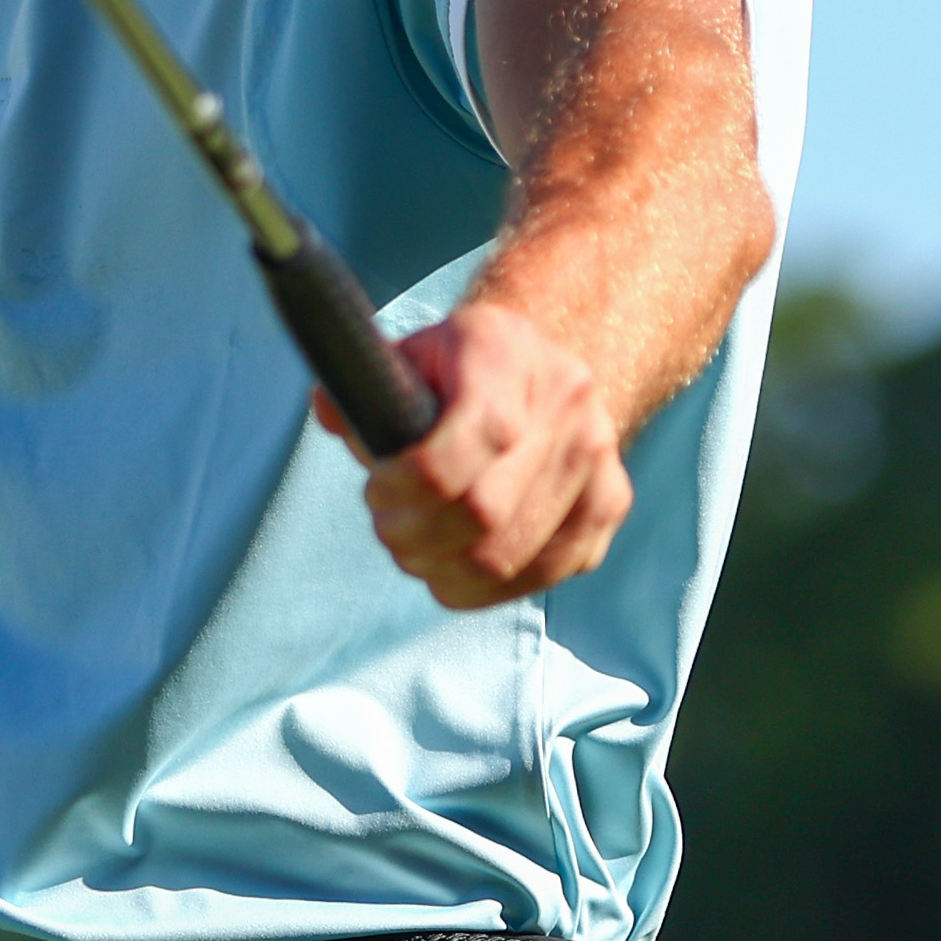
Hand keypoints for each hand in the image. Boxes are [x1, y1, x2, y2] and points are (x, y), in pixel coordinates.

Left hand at [328, 302, 631, 608]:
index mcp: (505, 352)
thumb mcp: (409, 354)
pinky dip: (484, 588)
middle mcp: (566, 401)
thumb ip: (366, 386)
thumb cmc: (458, 365)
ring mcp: (597, 458)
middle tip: (389, 528)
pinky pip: (540, 576)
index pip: (459, 449)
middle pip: (481, 514)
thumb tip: (330, 408)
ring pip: (507, 558)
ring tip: (416, 549)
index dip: (404, 488)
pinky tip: (453, 567)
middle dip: (414, 536)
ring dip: (443, 571)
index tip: (376, 490)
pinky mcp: (610, 506)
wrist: (541, 362)